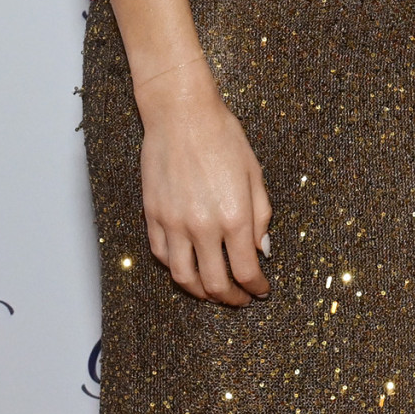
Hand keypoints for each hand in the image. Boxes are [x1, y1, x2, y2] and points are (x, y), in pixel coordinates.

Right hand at [137, 67, 272, 304]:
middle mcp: (202, 226)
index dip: (255, 288)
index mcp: (234, 216)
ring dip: (201, 293)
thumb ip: (261, 216)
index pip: (246, 270)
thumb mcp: (254, 174)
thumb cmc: (222, 136)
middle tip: (241, 299)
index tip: (261, 291)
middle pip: (215, 283)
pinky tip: (188, 266)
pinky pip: (162, 255)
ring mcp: (174, 223)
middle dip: (232, 299)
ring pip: (184, 278)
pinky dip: (176, 268)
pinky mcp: (152, 216)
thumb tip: (262, 251)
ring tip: (213, 292)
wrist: (181, 113)